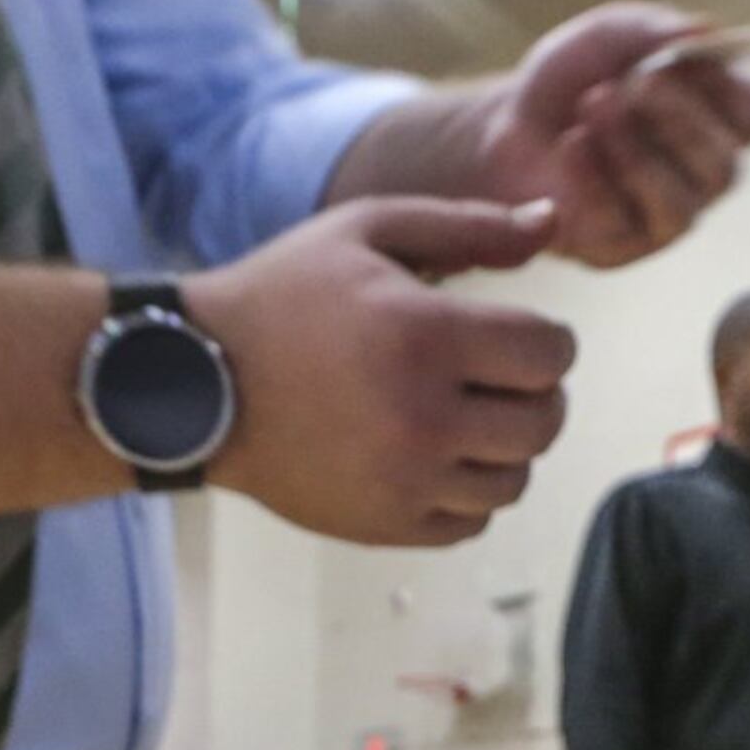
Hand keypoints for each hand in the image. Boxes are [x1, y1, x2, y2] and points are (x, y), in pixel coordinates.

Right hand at [184, 197, 575, 546]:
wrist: (196, 382)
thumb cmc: (284, 296)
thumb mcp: (368, 232)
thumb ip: (471, 228)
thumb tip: (553, 223)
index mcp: (427, 336)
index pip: (550, 353)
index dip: (544, 339)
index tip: (511, 334)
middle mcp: (424, 417)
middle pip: (544, 421)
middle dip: (531, 392)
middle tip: (491, 375)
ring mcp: (406, 481)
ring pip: (515, 479)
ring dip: (502, 446)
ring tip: (458, 415)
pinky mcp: (387, 526)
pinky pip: (472, 522)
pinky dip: (465, 491)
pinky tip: (429, 454)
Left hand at [473, 4, 749, 266]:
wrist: (508, 121)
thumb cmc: (575, 77)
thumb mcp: (614, 34)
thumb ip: (659, 30)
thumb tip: (708, 31)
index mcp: (715, 120)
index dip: (736, 96)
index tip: (695, 63)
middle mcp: (699, 176)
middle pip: (723, 168)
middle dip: (681, 121)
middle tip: (637, 83)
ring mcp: (662, 217)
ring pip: (678, 204)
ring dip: (635, 151)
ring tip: (593, 103)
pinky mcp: (616, 247)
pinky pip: (619, 220)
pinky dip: (594, 175)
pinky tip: (572, 143)